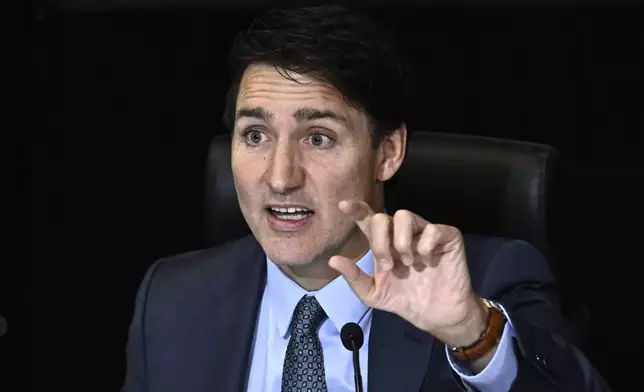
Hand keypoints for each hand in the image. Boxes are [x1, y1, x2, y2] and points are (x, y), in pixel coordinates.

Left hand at [329, 200, 487, 347]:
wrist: (435, 315)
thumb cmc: (404, 300)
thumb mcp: (373, 293)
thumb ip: (354, 277)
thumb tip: (333, 260)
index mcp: (383, 243)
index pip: (368, 218)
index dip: (356, 209)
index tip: (343, 206)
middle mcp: (402, 234)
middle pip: (382, 217)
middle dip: (380, 242)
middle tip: (388, 266)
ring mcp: (424, 232)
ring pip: (405, 215)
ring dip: (401, 241)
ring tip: (408, 263)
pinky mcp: (447, 237)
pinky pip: (433, 228)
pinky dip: (427, 246)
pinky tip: (428, 262)